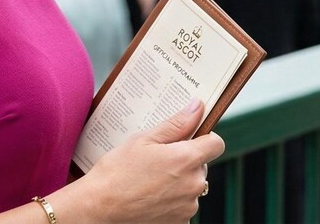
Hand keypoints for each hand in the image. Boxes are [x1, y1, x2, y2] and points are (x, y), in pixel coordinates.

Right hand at [70, 99, 223, 222]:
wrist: (103, 206)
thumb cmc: (119, 170)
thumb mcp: (144, 139)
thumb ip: (176, 124)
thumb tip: (197, 107)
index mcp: (186, 160)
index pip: (216, 144)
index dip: (205, 137)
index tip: (191, 136)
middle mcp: (193, 185)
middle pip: (201, 165)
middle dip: (185, 159)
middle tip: (158, 158)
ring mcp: (188, 207)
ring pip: (192, 185)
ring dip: (179, 180)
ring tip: (150, 178)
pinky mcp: (181, 222)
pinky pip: (184, 204)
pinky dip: (172, 199)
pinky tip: (151, 194)